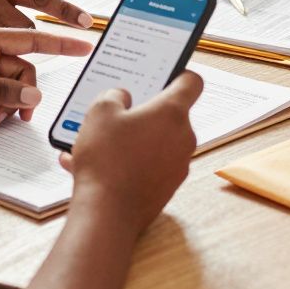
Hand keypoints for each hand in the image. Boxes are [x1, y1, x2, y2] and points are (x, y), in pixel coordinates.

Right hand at [59, 72, 202, 234]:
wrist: (107, 214)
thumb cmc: (106, 161)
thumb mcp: (99, 113)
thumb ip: (114, 96)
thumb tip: (122, 98)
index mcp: (172, 112)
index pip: (191, 82)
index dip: (178, 73)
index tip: (163, 74)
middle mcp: (183, 137)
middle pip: (170, 114)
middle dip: (144, 112)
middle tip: (120, 111)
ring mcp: (178, 164)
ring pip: (155, 142)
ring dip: (132, 139)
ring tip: (98, 142)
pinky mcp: (167, 187)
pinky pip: (149, 165)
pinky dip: (129, 162)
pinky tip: (97, 166)